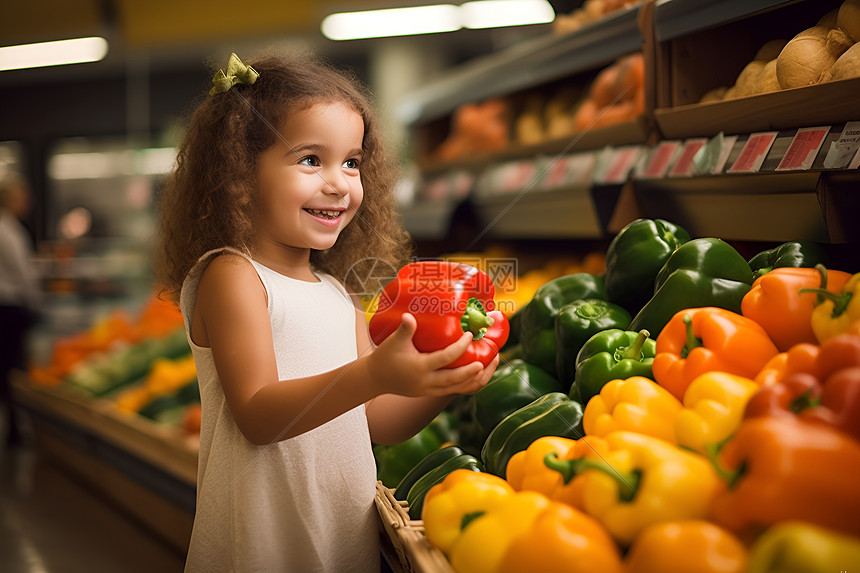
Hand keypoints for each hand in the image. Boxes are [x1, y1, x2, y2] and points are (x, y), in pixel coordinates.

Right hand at [367, 313, 497, 396]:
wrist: (376, 379)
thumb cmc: (386, 356)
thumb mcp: (394, 342)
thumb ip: (404, 329)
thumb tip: (409, 316)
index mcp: (420, 368)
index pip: (446, 358)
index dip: (460, 347)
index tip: (470, 335)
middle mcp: (428, 382)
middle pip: (459, 380)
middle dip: (478, 369)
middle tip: (492, 356)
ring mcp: (431, 390)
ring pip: (461, 389)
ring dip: (478, 378)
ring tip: (491, 364)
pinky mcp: (432, 393)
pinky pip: (456, 390)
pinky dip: (469, 383)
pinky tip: (478, 371)